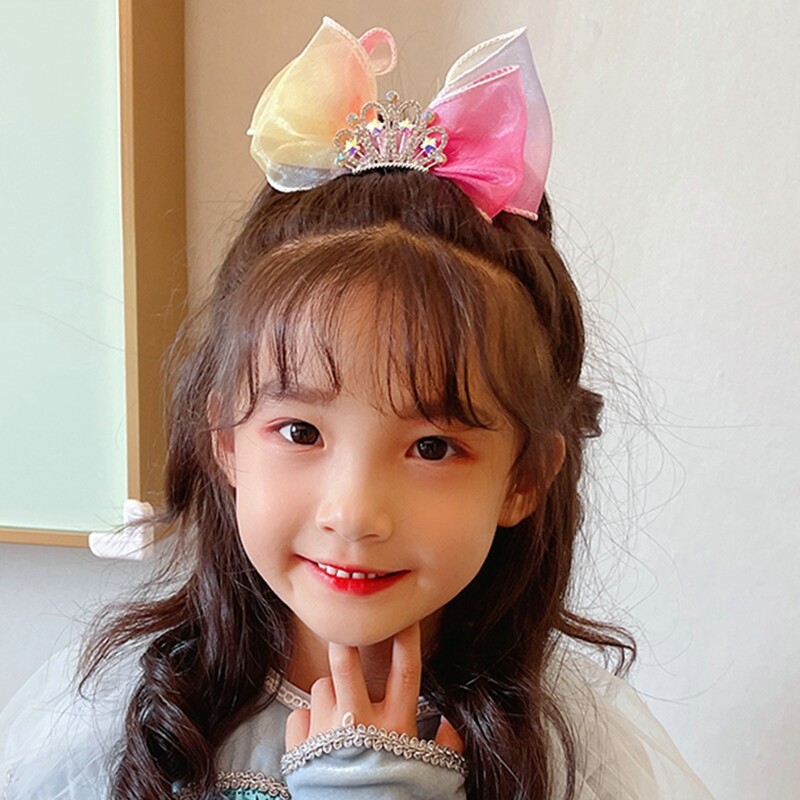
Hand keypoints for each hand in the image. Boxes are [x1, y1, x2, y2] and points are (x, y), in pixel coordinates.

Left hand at [285, 622, 462, 752]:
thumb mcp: (429, 777)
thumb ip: (445, 747)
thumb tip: (449, 722)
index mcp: (396, 727)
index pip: (405, 671)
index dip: (407, 638)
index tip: (404, 616)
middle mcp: (360, 725)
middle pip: (347, 665)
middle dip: (344, 641)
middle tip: (344, 633)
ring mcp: (326, 736)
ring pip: (322, 686)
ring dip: (329, 693)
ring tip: (338, 715)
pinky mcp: (299, 751)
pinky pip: (299, 714)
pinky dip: (306, 721)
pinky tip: (317, 737)